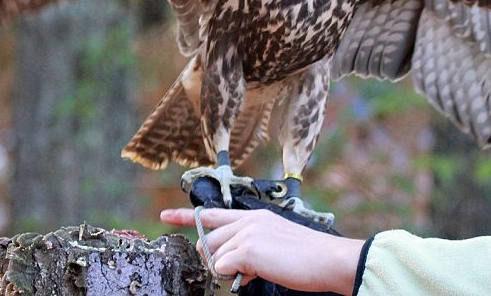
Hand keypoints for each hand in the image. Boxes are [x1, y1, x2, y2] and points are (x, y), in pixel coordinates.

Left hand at [160, 207, 363, 292]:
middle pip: (208, 241)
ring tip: (256, 270)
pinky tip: (256, 272)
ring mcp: (246, 232)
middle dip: (215, 260)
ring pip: (215, 257)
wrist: (326, 259)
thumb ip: (249, 247)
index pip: (212, 214)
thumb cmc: (305, 257)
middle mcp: (247, 220)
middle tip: (240, 270)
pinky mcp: (248, 248)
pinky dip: (235, 276)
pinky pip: (224, 268)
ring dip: (228, 270)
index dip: (185, 216)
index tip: (164, 215)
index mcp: (253, 216)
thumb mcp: (274, 244)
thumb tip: (230, 264)